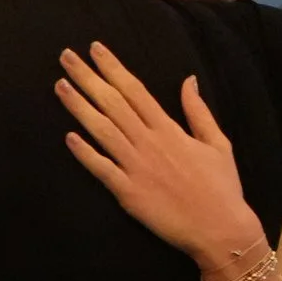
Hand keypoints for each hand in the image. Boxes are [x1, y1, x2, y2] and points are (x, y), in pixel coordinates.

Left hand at [57, 43, 263, 267]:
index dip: (113, 67)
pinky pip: (102, 169)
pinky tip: (68, 137)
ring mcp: (137, 168)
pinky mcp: (129, 194)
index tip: (95, 48)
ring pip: (102, 130)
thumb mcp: (218, 144)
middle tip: (65, 56)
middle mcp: (149, 143)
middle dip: (88, 78)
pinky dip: (85, 153)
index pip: (135, 90)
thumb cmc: (222, 188)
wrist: (221, 231)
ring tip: (59, 85)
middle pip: (113, 103)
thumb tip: (188, 80)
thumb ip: (199, 111)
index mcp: (169, 130)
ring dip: (79, 107)